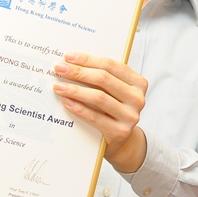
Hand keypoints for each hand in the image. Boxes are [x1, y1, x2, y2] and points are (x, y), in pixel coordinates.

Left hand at [53, 52, 147, 172]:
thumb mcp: (114, 91)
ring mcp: (130, 116)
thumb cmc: (113, 109)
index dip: (88, 59)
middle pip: (104, 79)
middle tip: (60, 69)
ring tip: (58, 86)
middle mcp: (137, 98)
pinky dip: (78, 108)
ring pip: (98, 97)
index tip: (68, 57)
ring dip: (75, 90)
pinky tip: (66, 101)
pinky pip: (94, 117)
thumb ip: (102, 77)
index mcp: (138, 82)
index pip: (110, 65)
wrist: (122, 140)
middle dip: (79, 72)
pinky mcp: (120, 131)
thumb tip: (72, 62)